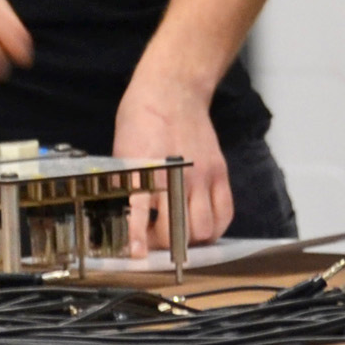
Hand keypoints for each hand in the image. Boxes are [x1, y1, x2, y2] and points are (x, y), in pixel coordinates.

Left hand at [115, 73, 232, 250]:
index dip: (138, 238)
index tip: (136, 254)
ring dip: (190, 239)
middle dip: (164, 243)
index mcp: (146, 168)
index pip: (140, 212)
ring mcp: (203, 175)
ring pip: (205, 229)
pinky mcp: (220, 173)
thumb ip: (125, 186)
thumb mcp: (121, 152)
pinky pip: (225, 214)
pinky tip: (200, 223)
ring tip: (178, 232)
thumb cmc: (141, 118)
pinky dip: (214, 227)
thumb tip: (119, 218)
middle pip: (179, 231)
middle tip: (154, 238)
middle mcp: (178, 175)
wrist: (173, 90)